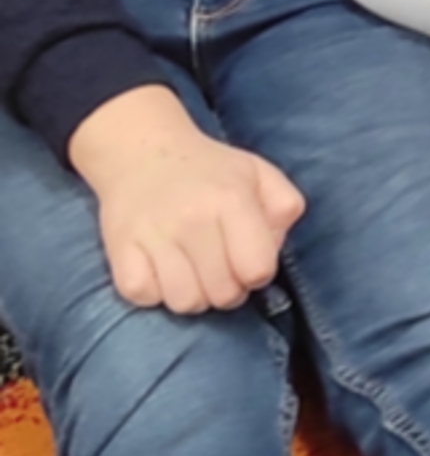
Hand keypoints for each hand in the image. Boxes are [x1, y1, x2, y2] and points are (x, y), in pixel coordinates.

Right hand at [67, 85, 305, 313]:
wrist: (141, 152)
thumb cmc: (208, 171)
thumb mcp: (258, 174)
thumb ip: (284, 207)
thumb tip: (274, 248)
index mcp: (230, 200)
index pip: (257, 270)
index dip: (257, 272)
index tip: (247, 259)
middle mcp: (192, 218)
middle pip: (223, 295)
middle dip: (227, 288)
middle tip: (218, 265)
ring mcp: (153, 235)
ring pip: (184, 303)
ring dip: (192, 294)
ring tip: (191, 269)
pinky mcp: (119, 249)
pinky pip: (143, 297)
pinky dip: (153, 291)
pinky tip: (160, 268)